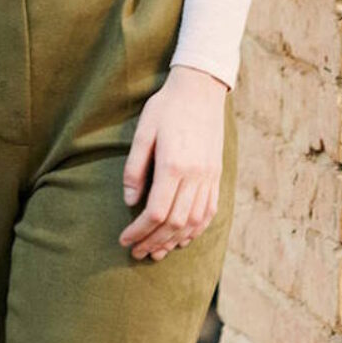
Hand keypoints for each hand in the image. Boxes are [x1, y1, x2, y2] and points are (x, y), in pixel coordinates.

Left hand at [119, 65, 228, 260]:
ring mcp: (210, 177)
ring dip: (175, 241)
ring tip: (157, 252)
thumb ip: (135, 168)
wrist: (201, 89)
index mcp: (174, 165)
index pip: (157, 212)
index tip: (124, 239)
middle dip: (154, 242)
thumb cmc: (166, 108)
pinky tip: (183, 238)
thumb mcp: (143, 132)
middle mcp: (196, 176)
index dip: (139, 231)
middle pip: (176, 223)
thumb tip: (130, 201)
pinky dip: (196, 230)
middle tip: (136, 253)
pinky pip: (210, 211)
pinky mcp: (217, 175)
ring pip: (195, 222)